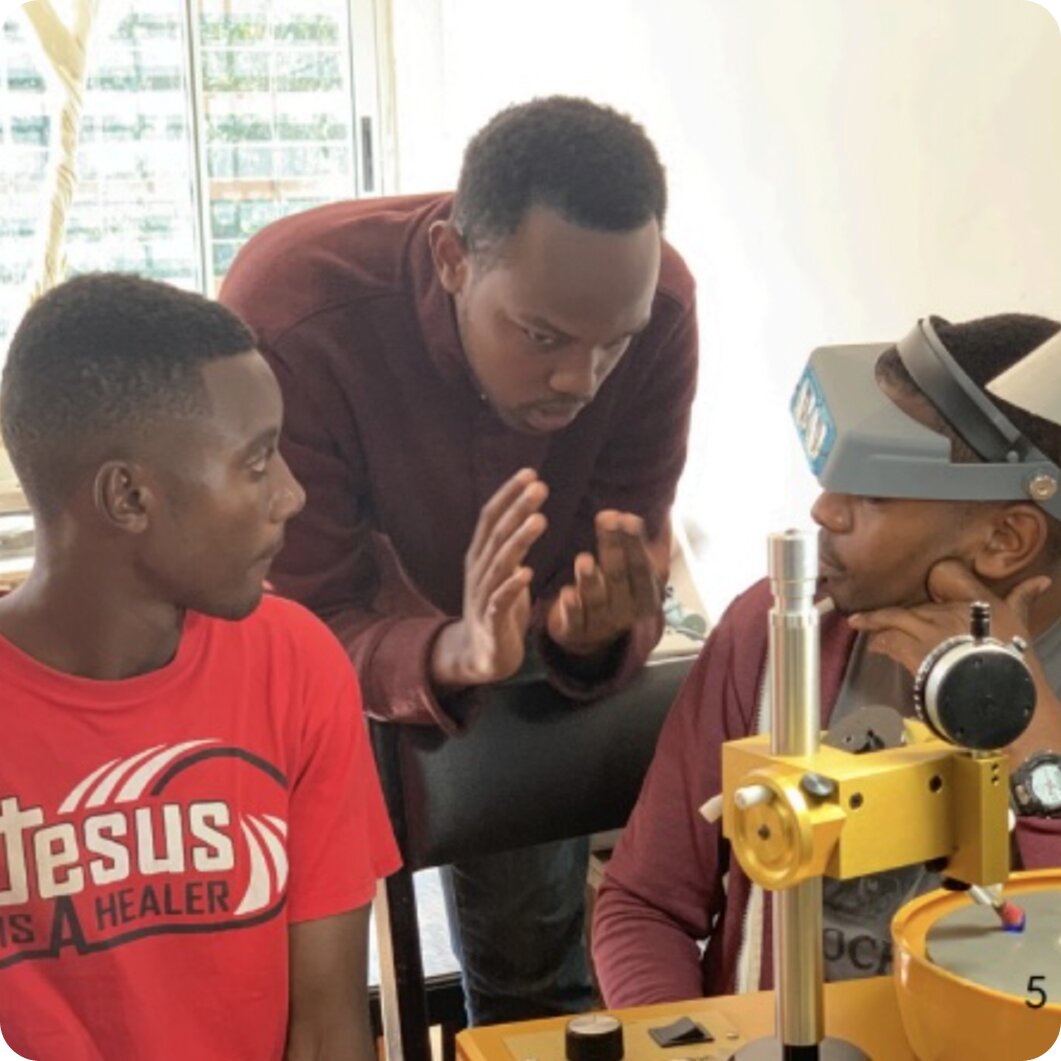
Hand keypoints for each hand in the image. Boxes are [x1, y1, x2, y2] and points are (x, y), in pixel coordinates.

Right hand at [430, 469, 547, 688]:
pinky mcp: (491, 621)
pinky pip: (500, 601)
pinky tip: (527, 573)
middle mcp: (478, 571)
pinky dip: (512, 586)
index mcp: (481, 556)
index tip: (530, 472)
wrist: (481, 655)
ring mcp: (483, 596)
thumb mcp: (502, 570)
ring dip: (519, 541)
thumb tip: (525, 508)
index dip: (508, 495)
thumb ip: (509, 543)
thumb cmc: (498, 607)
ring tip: (539, 520)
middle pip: (497, 534)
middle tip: (540, 487)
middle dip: (518, 509)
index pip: (491, 518)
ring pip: (500, 564)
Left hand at [545, 510, 667, 656]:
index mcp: (647, 592)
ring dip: (591, 580)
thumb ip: (655, 543)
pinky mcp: (578, 631)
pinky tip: (567, 594)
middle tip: (606, 519)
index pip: (643, 565)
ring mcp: (603, 623)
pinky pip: (576, 620)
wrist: (594, 635)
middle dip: (614, 547)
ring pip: (597, 599)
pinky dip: (572, 608)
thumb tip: (666, 508)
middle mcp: (628, 608)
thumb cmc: (620, 591)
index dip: (635, 542)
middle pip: (620, 576)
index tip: (627, 518)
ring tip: (584, 560)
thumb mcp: (640, 570)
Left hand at [848, 559, 1058, 764]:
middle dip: (896, 610)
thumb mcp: (1019, 622)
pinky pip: (888, 640)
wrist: (998, 690)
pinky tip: (874, 646)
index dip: (932, 580)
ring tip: (859, 623)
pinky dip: (879, 643)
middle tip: (877, 611)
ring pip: (893, 617)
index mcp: (972, 600)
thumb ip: (1022, 597)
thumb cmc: (1012, 656)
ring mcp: (926, 629)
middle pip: (913, 604)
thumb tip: (1040, 581)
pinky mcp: (913, 651)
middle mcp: (945, 611)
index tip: (921, 588)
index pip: (946, 575)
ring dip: (875, 621)